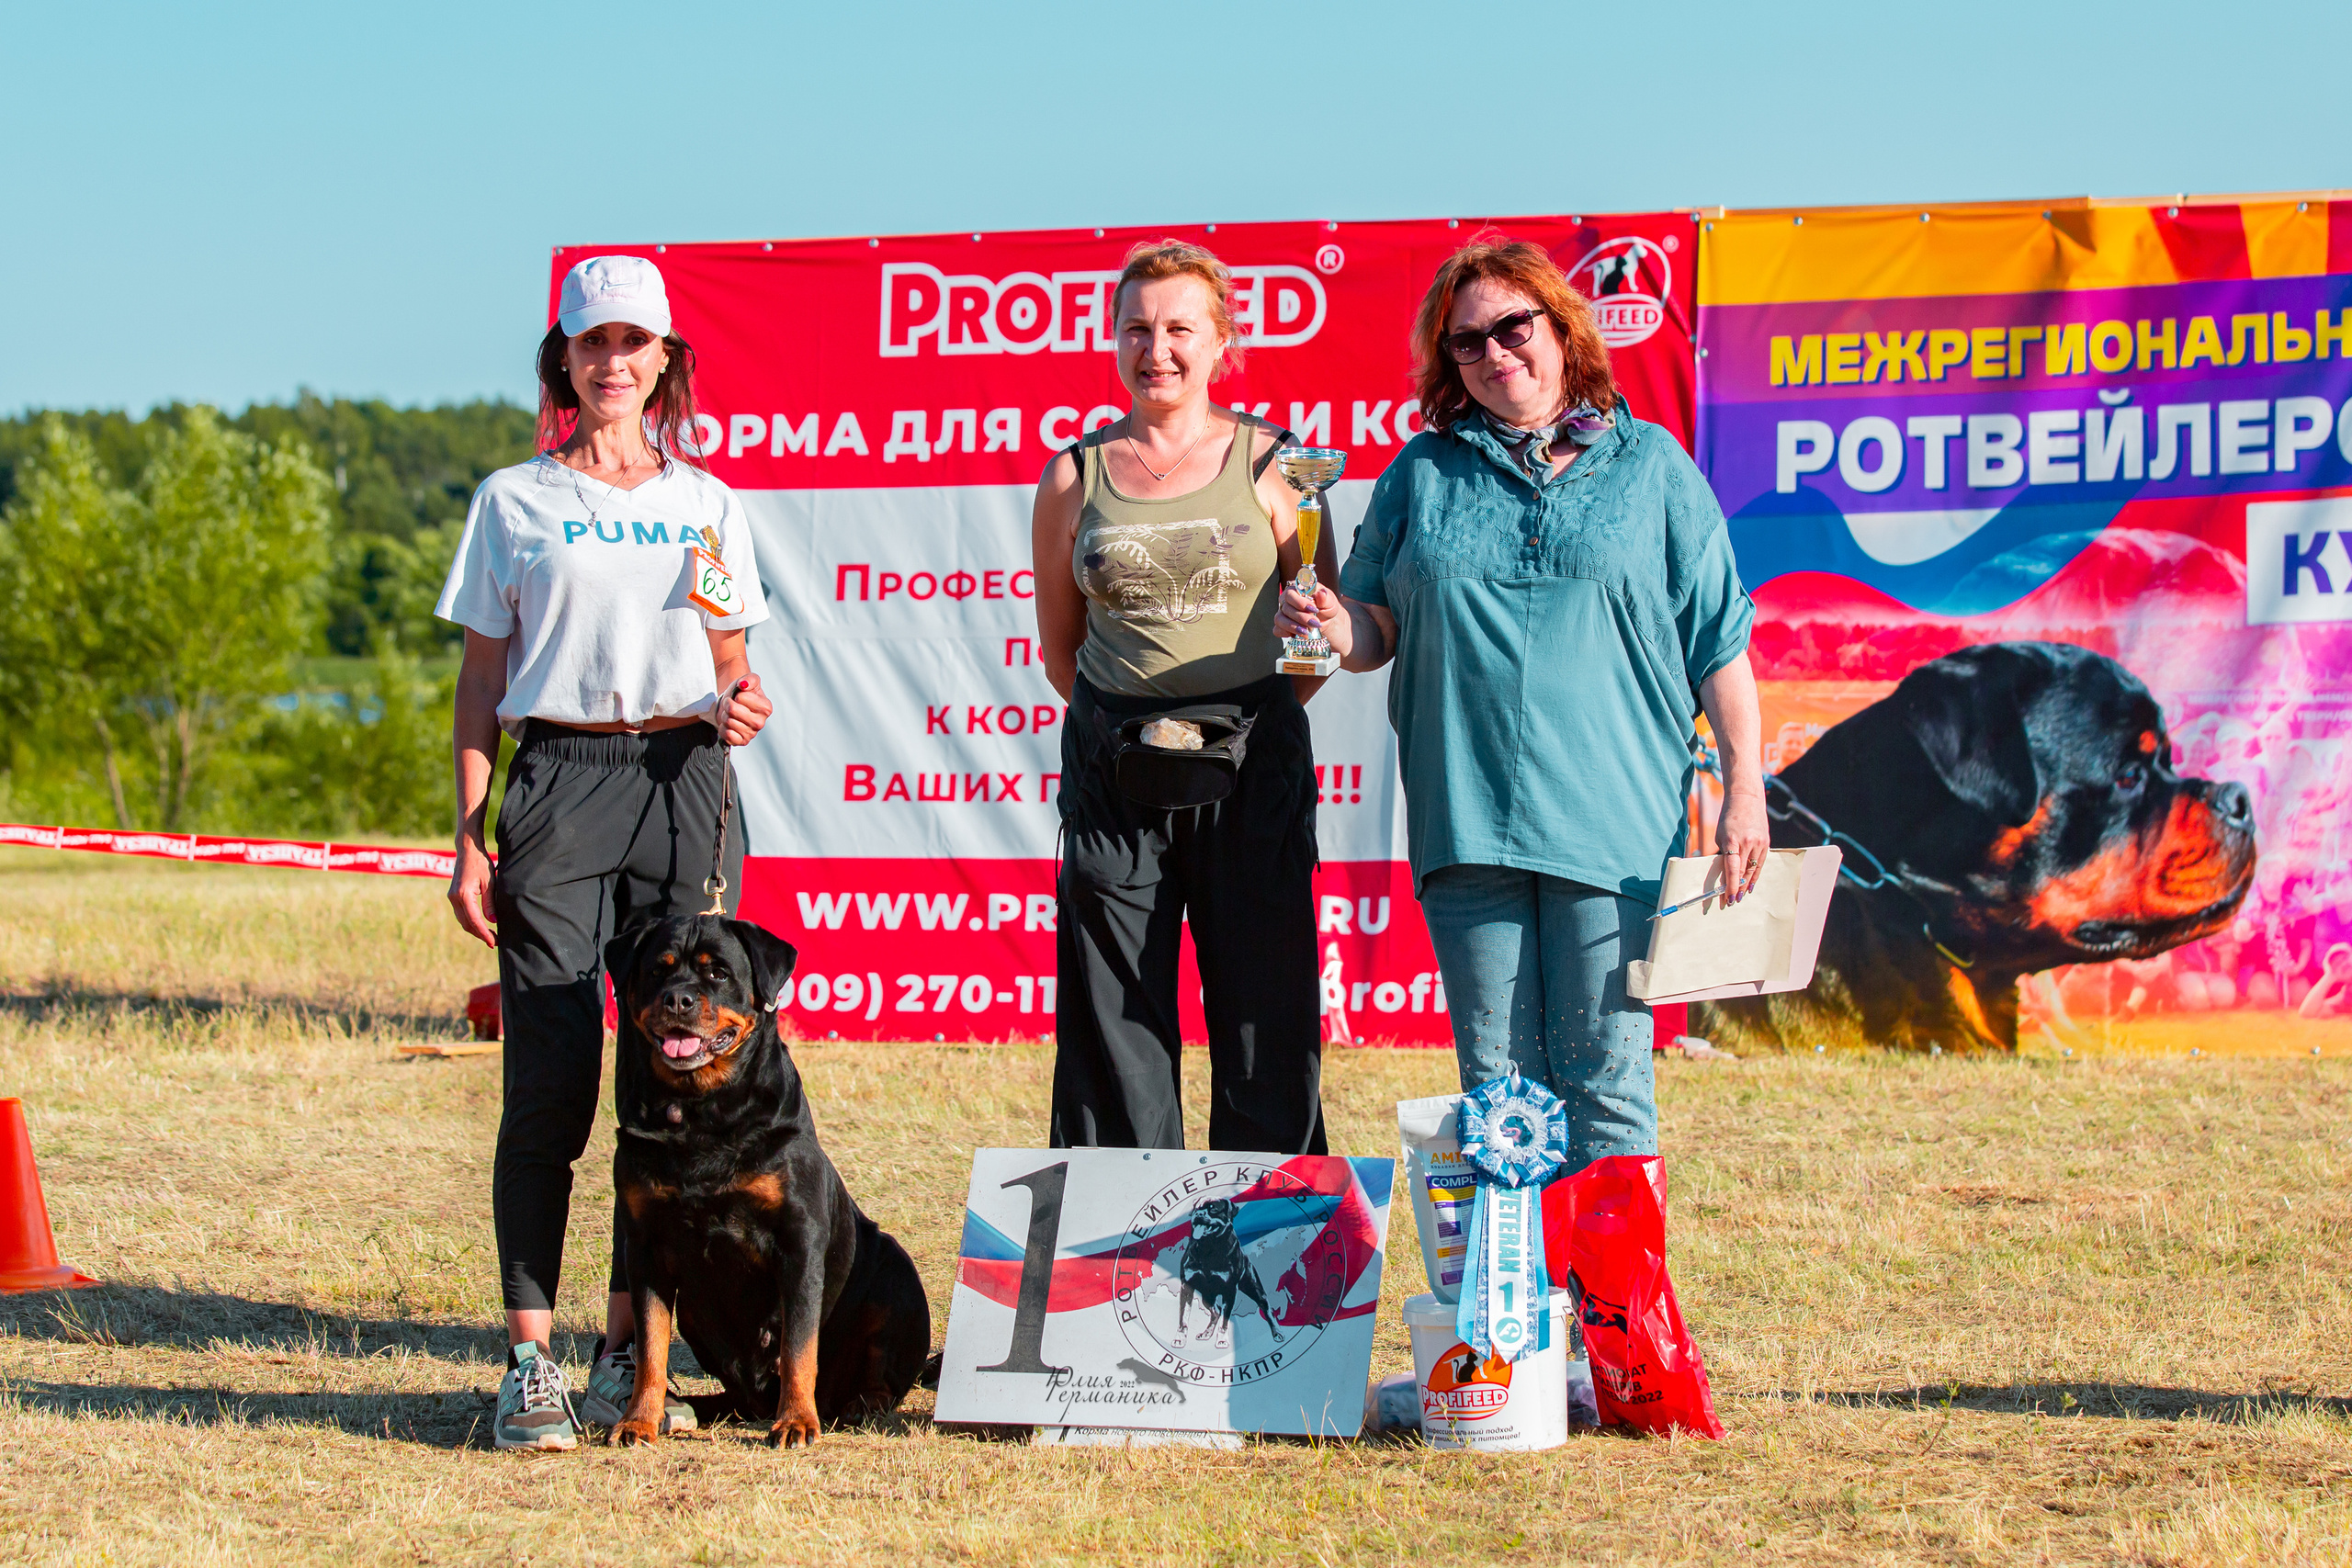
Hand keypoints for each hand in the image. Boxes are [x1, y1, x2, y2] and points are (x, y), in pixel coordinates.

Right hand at [448, 838, 497, 947]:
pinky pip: (461, 914)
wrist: (467, 850)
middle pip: (466, 923)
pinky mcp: (453, 896)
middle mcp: (454, 898)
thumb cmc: (481, 863)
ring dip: (475, 930)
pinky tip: (482, 926)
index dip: (483, 933)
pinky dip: (471, 922)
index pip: (474, 920)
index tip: (493, 942)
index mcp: (463, 894)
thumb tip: (493, 921)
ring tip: (490, 937)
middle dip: (480, 934)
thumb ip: (490, 903)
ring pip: (463, 920)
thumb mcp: (490, 882)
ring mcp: (452, 897)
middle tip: (494, 942)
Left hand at [715, 674, 772, 746]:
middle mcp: (760, 722)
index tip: (738, 697)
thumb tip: (743, 684)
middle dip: (728, 705)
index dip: (735, 696)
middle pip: (733, 710)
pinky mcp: (742, 742)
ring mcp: (751, 734)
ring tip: (731, 714)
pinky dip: (723, 729)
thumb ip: (749, 679)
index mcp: (766, 707)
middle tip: (731, 705)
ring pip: (729, 722)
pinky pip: (727, 736)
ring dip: (725, 716)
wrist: (733, 705)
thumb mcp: (747, 681)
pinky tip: (729, 725)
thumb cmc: (742, 693)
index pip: (740, 698)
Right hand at [1273, 583, 1343, 648]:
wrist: (1326, 620)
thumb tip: (1322, 594)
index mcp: (1296, 590)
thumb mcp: (1330, 601)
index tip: (1313, 609)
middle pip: (1286, 608)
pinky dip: (1285, 633)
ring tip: (1307, 632)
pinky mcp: (1282, 626)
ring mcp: (1282, 613)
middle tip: (1315, 623)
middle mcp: (1286, 601)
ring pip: (1280, 619)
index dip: (1299, 602)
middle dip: (1301, 618)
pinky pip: (1277, 630)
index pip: (1290, 594)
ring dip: (1293, 627)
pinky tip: (1297, 635)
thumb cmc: (1326, 606)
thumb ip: (1326, 598)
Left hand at [1714, 788, 1769, 903]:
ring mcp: (1759, 843)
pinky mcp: (1766, 843)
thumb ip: (1723, 853)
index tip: (1728, 897)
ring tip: (1741, 895)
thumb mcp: (1720, 836)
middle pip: (1743, 872)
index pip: (1732, 869)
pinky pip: (1761, 863)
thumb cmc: (1728, 818)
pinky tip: (1751, 883)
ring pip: (1754, 870)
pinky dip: (1756, 874)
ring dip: (1747, 884)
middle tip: (1732, 901)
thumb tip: (1723, 872)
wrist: (1746, 800)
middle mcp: (1748, 843)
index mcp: (1733, 841)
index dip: (1730, 886)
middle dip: (1738, 888)